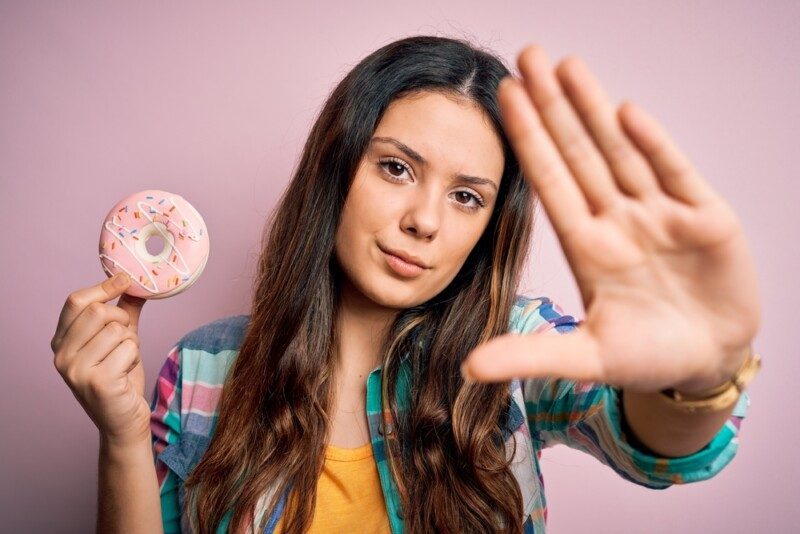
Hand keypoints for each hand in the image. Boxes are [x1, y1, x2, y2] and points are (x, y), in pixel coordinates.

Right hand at [51, 273, 150, 446]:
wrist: (124, 421)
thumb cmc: (120, 380)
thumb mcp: (119, 341)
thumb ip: (123, 312)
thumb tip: (133, 282)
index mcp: (61, 342)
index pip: (76, 301)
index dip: (103, 287)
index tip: (124, 279)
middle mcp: (61, 355)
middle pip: (98, 311)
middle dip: (122, 320)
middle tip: (125, 339)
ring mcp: (76, 370)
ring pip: (117, 330)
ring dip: (131, 343)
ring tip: (124, 362)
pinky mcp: (97, 382)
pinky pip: (128, 348)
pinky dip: (135, 357)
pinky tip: (126, 374)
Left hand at [461, 44, 760, 393]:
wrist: (709, 361)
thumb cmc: (646, 358)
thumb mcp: (586, 358)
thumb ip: (529, 356)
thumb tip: (466, 369)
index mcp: (587, 247)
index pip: (550, 182)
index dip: (527, 139)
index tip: (503, 98)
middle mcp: (618, 221)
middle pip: (579, 154)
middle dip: (553, 106)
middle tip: (526, 57)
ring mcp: (661, 215)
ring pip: (622, 152)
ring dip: (594, 110)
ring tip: (567, 66)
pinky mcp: (706, 218)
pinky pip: (675, 173)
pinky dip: (653, 144)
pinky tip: (624, 113)